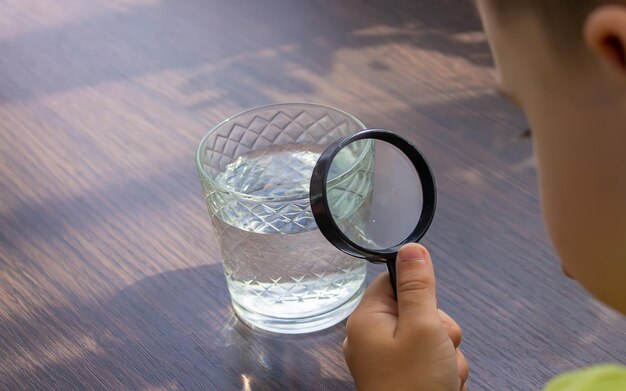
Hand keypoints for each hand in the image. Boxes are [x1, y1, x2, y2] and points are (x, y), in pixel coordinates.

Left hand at [343, 244, 468, 390]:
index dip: (418, 292)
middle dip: (438, 329)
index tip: (430, 310)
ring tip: (442, 372)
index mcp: (367, 319)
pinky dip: (443, 370)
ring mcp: (387, 360)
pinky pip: (430, 360)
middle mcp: (372, 338)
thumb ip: (419, 286)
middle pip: (416, 310)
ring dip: (446, 353)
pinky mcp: (403, 377)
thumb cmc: (415, 383)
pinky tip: (443, 384)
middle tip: (437, 347)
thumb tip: (411, 247)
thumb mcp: (422, 327)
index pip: (392, 282)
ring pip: (430, 337)